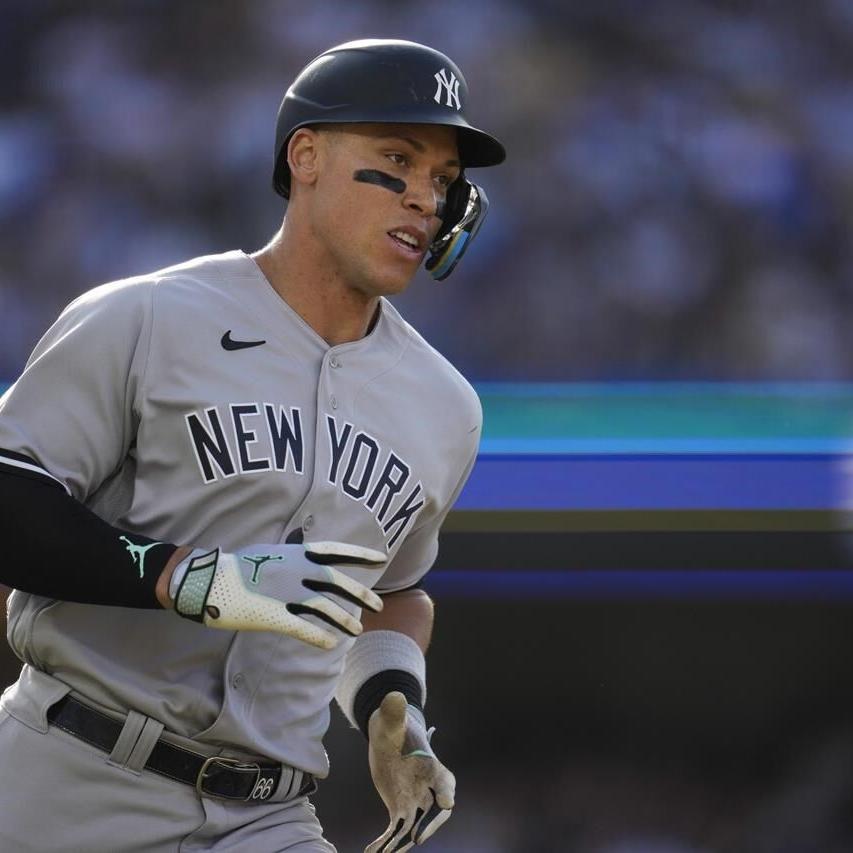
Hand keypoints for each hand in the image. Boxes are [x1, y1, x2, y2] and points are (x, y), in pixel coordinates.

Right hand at [171, 541, 384, 648]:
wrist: (206, 579)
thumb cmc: (237, 566)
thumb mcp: (270, 552)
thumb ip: (293, 555)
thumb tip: (306, 552)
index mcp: (296, 553)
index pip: (337, 551)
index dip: (360, 555)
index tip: (382, 559)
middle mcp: (296, 570)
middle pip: (337, 582)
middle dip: (360, 594)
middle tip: (378, 606)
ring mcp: (285, 592)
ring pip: (325, 608)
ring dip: (344, 621)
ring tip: (358, 632)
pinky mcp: (273, 615)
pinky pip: (303, 628)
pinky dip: (319, 637)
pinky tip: (331, 645)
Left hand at [365, 692, 454, 851]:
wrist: (388, 737)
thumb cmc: (394, 726)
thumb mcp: (391, 720)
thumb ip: (393, 712)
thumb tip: (394, 696)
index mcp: (432, 767)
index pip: (445, 783)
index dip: (446, 793)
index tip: (446, 802)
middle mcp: (428, 788)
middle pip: (434, 813)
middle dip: (427, 827)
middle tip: (413, 838)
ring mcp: (415, 801)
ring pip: (413, 827)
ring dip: (401, 843)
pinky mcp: (400, 809)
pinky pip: (396, 830)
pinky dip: (386, 842)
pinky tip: (371, 851)